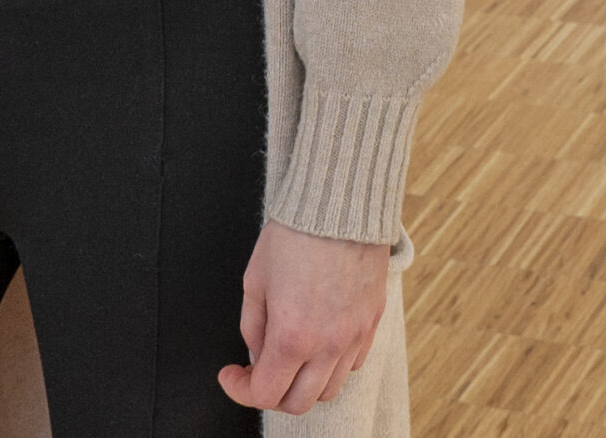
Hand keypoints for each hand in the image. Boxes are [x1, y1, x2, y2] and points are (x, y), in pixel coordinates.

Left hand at [219, 219, 389, 413]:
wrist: (340, 203)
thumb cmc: (296, 233)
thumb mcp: (255, 280)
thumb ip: (252, 326)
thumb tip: (257, 352)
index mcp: (292, 336)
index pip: (265, 394)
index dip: (240, 389)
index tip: (232, 374)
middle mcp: (328, 343)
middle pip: (299, 403)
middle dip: (272, 393)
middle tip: (259, 372)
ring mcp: (355, 335)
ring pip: (329, 389)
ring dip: (304, 383)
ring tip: (291, 359)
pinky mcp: (372, 321)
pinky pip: (353, 363)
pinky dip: (333, 365)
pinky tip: (320, 343)